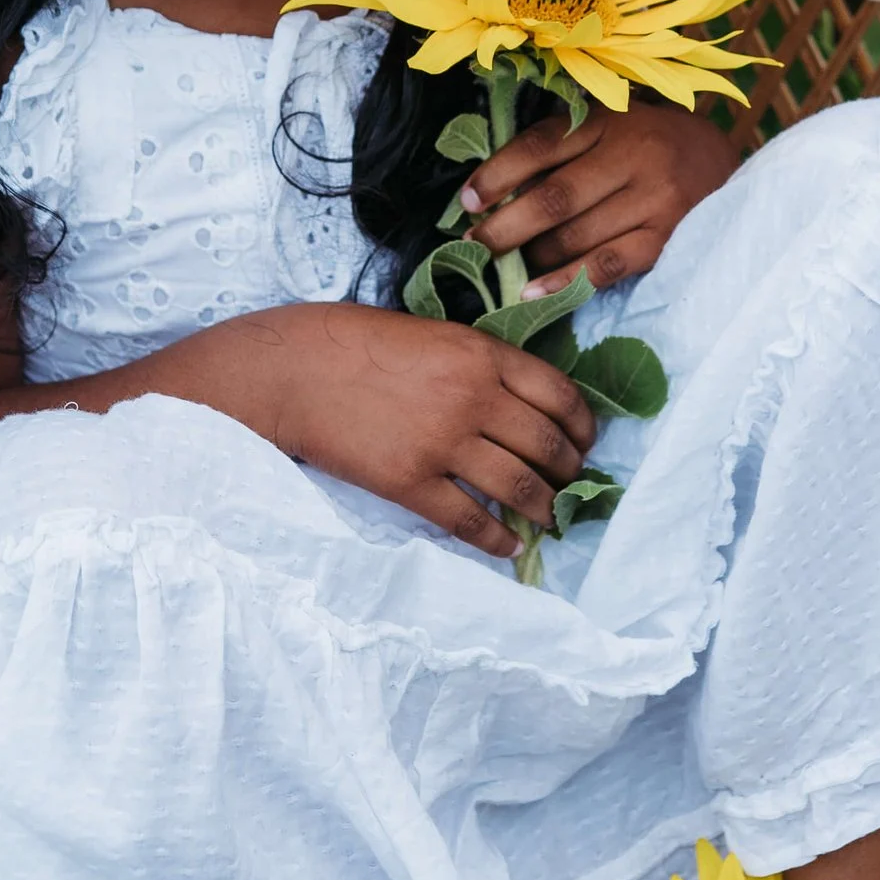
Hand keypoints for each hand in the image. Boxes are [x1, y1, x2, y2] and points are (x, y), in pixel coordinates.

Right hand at [261, 304, 597, 559]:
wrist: (292, 371)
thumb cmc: (354, 342)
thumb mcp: (432, 333)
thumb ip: (477, 363)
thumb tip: (518, 402)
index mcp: (482, 354)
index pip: (559, 395)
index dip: (583, 426)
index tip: (586, 443)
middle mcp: (473, 397)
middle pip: (547, 445)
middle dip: (570, 472)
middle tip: (572, 485)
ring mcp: (442, 442)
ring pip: (519, 487)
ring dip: (544, 509)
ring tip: (550, 519)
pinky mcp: (410, 482)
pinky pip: (468, 519)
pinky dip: (496, 538)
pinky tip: (507, 546)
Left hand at [460, 102, 737, 294]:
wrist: (722, 162)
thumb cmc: (649, 143)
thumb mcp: (611, 125)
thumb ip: (563, 146)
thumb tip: (495, 188)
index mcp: (610, 120)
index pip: (541, 145)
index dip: (497, 173)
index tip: (466, 200)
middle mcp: (633, 155)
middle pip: (554, 197)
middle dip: (505, 226)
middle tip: (474, 243)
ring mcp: (653, 199)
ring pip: (575, 235)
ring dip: (531, 256)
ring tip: (503, 266)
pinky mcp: (666, 239)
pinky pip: (605, 266)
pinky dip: (564, 282)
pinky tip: (533, 292)